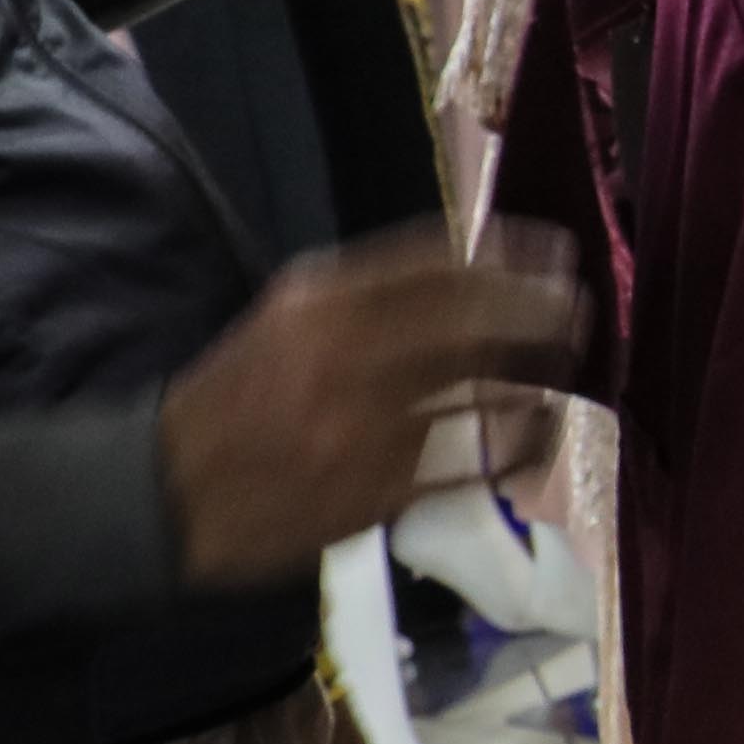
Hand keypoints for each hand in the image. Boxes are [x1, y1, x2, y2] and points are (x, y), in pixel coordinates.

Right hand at [156, 231, 582, 591]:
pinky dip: (522, 444)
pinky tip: (542, 429)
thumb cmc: (233, 400)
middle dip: (541, 312)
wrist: (168, 493)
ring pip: (485, 394)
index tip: (554, 250)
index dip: (508, 255)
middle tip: (576, 308)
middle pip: (474, 323)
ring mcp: (367, 429)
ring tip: (567, 365)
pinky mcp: (382, 492)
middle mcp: (347, 356)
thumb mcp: (283, 319)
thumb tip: (463, 270)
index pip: (436, 264)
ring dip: (540, 376)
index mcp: (317, 303)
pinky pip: (476, 464)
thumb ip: (364, 293)